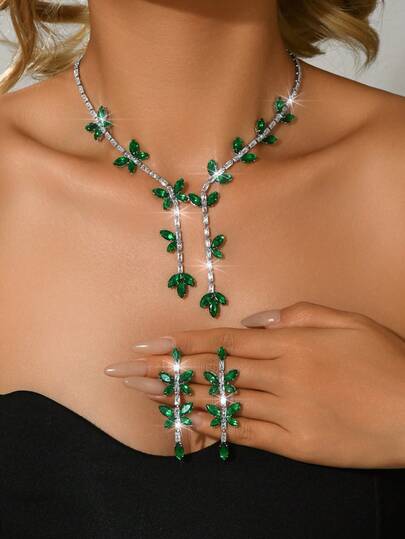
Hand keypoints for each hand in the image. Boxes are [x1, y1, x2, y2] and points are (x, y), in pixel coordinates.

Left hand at [104, 302, 404, 467]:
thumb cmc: (384, 361)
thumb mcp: (346, 322)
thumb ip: (296, 315)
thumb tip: (252, 320)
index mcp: (290, 343)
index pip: (222, 341)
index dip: (181, 342)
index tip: (147, 343)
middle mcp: (281, 375)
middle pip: (211, 371)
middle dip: (164, 368)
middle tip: (124, 369)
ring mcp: (286, 412)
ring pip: (220, 402)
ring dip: (176, 396)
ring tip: (140, 394)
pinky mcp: (294, 443)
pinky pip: (244, 434)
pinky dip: (212, 427)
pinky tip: (184, 422)